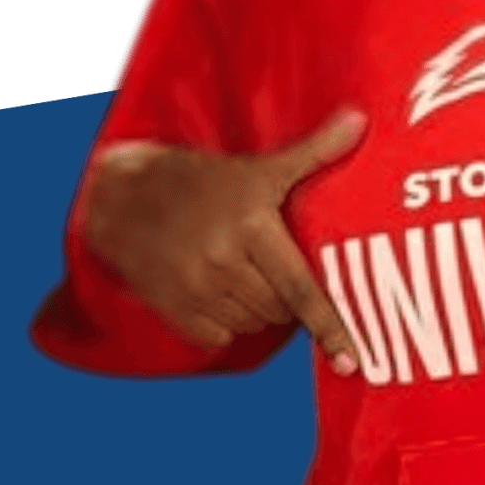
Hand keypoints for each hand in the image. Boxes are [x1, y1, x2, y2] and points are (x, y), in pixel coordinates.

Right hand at [84, 107, 367, 371]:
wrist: (123, 197)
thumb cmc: (204, 181)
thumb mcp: (259, 166)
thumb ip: (314, 151)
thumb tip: (361, 121)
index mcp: (251, 226)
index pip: (300, 288)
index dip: (329, 325)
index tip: (351, 362)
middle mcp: (222, 261)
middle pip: (281, 308)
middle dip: (291, 299)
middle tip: (280, 269)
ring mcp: (195, 289)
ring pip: (254, 323)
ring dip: (263, 310)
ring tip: (252, 275)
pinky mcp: (174, 309)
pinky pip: (221, 335)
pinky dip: (231, 322)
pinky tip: (224, 290)